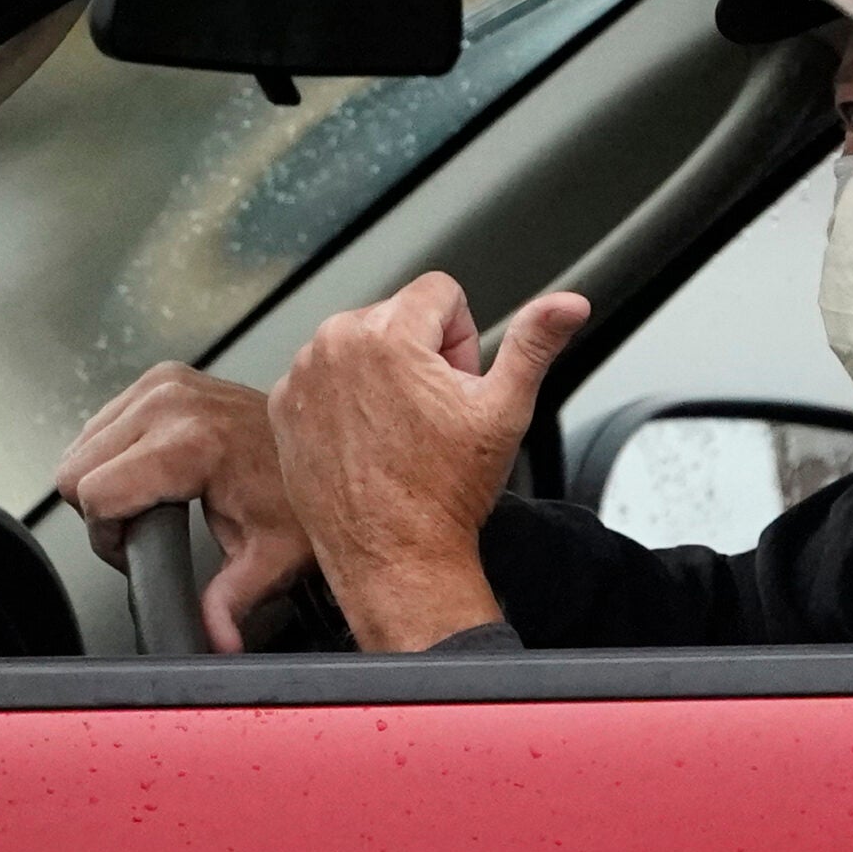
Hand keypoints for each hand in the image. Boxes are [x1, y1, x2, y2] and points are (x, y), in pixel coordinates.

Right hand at [53, 363, 311, 652]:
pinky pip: (100, 424)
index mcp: (191, 444)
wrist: (324, 441)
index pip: (96, 493)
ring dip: (103, 481)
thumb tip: (216, 641)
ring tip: (151, 501)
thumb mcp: (271, 557)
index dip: (108, 537)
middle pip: (75, 470)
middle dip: (101, 512)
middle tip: (145, 529)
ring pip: (80, 447)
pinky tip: (151, 472)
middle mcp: (170, 403)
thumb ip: (231, 601)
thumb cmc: (298, 496)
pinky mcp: (161, 377)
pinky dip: (112, 455)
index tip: (139, 550)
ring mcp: (163, 383)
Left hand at [268, 273, 588, 651]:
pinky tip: (367, 441)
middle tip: (430, 417)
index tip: (457, 386)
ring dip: (383, 375)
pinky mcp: (284, 407)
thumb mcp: (504, 409)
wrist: (395, 558)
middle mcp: (336, 344)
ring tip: (399, 432)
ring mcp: (304, 376)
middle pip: (399, 316)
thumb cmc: (445, 493)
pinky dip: (346, 400)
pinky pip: (325, 377)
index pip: (441, 293)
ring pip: (361, 345)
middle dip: (422, 355)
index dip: (462, 340)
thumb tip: (568, 304)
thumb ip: (535, 342)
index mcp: (389, 334)